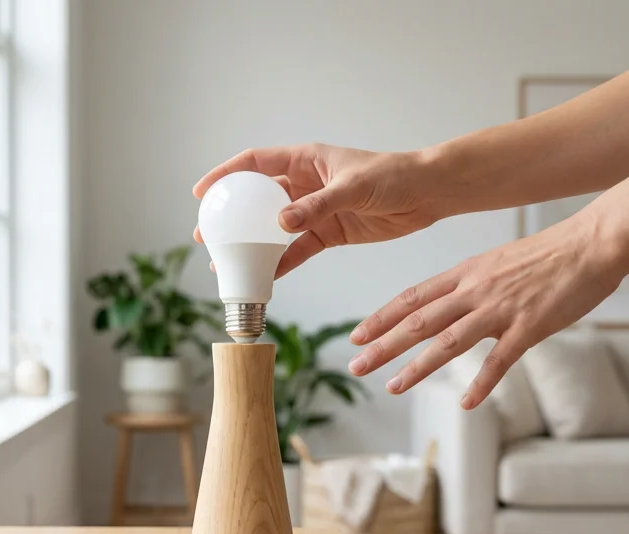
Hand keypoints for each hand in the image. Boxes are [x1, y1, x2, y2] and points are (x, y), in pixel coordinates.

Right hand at [193, 144, 441, 276]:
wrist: (426, 194)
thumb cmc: (393, 175)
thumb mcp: (353, 187)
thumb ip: (317, 205)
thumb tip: (281, 223)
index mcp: (305, 160)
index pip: (255, 163)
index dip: (225, 174)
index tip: (203, 192)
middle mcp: (305, 183)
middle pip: (257, 199)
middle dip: (231, 216)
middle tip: (207, 235)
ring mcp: (315, 210)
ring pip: (274, 228)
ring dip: (252, 244)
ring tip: (227, 262)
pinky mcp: (330, 233)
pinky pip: (299, 250)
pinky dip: (282, 263)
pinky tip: (266, 278)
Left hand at [346, 212, 625, 408]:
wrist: (592, 243)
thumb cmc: (551, 254)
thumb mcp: (499, 262)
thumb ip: (474, 285)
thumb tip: (455, 303)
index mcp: (466, 273)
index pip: (412, 296)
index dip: (382, 317)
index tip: (357, 334)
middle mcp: (475, 290)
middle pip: (419, 320)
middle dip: (383, 345)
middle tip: (356, 366)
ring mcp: (500, 308)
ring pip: (448, 341)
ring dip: (417, 367)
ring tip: (393, 387)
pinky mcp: (529, 326)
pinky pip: (500, 360)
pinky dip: (482, 384)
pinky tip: (466, 403)